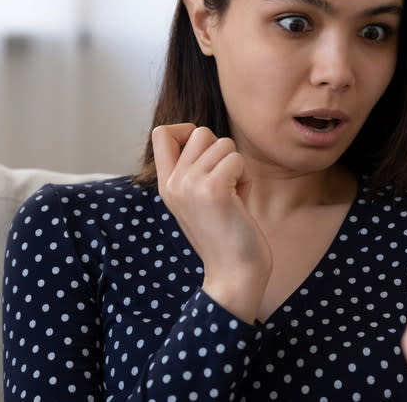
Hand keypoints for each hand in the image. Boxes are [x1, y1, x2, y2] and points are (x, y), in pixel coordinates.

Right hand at [152, 124, 271, 321]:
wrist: (233, 275)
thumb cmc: (225, 235)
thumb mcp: (197, 199)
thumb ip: (193, 170)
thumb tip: (201, 134)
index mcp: (166, 185)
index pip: (161, 133)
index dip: (186, 131)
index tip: (204, 155)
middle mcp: (173, 182)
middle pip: (200, 132)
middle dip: (221, 152)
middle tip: (225, 184)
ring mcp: (190, 185)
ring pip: (223, 143)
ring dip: (236, 166)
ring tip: (233, 196)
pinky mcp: (213, 189)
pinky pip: (237, 159)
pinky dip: (246, 178)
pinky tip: (240, 201)